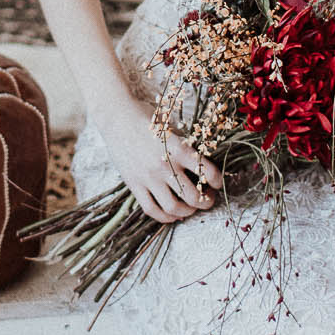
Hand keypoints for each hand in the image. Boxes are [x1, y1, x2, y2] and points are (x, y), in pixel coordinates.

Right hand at [95, 96, 222, 223]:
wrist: (117, 117)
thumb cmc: (148, 118)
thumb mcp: (172, 128)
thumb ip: (186, 148)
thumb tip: (203, 165)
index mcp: (178, 149)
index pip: (207, 172)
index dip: (218, 181)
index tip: (218, 183)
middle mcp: (164, 166)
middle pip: (193, 197)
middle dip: (206, 201)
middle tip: (208, 198)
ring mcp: (148, 178)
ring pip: (173, 207)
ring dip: (188, 211)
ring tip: (192, 207)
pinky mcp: (134, 184)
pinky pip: (151, 209)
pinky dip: (165, 217)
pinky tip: (173, 214)